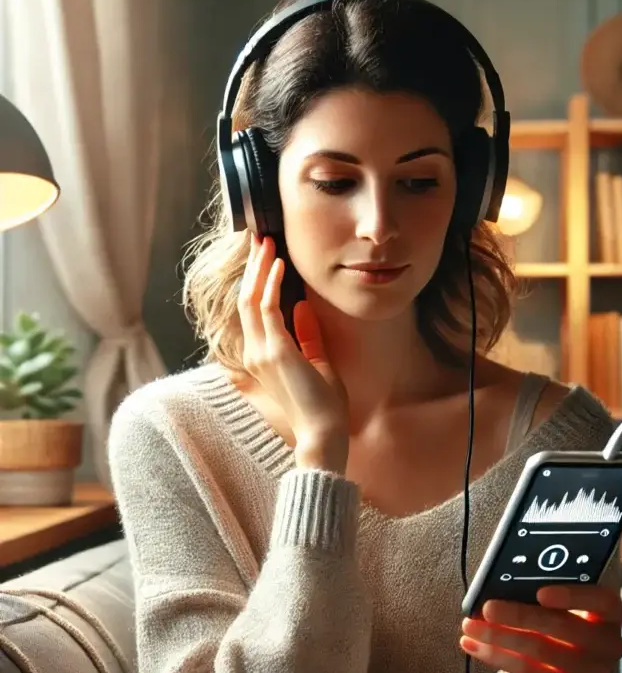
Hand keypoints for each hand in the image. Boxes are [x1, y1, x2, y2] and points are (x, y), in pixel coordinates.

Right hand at [238, 233, 348, 471]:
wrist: (324, 433)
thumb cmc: (323, 405)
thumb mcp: (316, 362)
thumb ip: (307, 336)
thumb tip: (302, 308)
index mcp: (262, 356)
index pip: (252, 311)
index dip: (256, 282)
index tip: (266, 257)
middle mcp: (254, 352)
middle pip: (246, 299)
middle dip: (253, 268)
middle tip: (261, 239)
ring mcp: (261, 352)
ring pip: (251, 299)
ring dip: (259, 269)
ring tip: (267, 244)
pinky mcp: (275, 352)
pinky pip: (267, 308)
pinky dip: (272, 284)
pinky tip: (280, 266)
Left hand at [459, 585, 621, 672]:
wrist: (552, 670)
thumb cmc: (551, 620)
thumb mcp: (554, 603)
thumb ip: (541, 588)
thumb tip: (505, 577)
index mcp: (608, 612)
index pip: (603, 601)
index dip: (573, 596)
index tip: (540, 592)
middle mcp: (607, 644)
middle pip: (563, 626)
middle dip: (519, 614)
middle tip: (487, 607)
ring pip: (540, 649)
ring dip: (498, 635)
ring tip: (469, 625)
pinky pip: (527, 672)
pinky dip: (495, 655)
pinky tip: (472, 644)